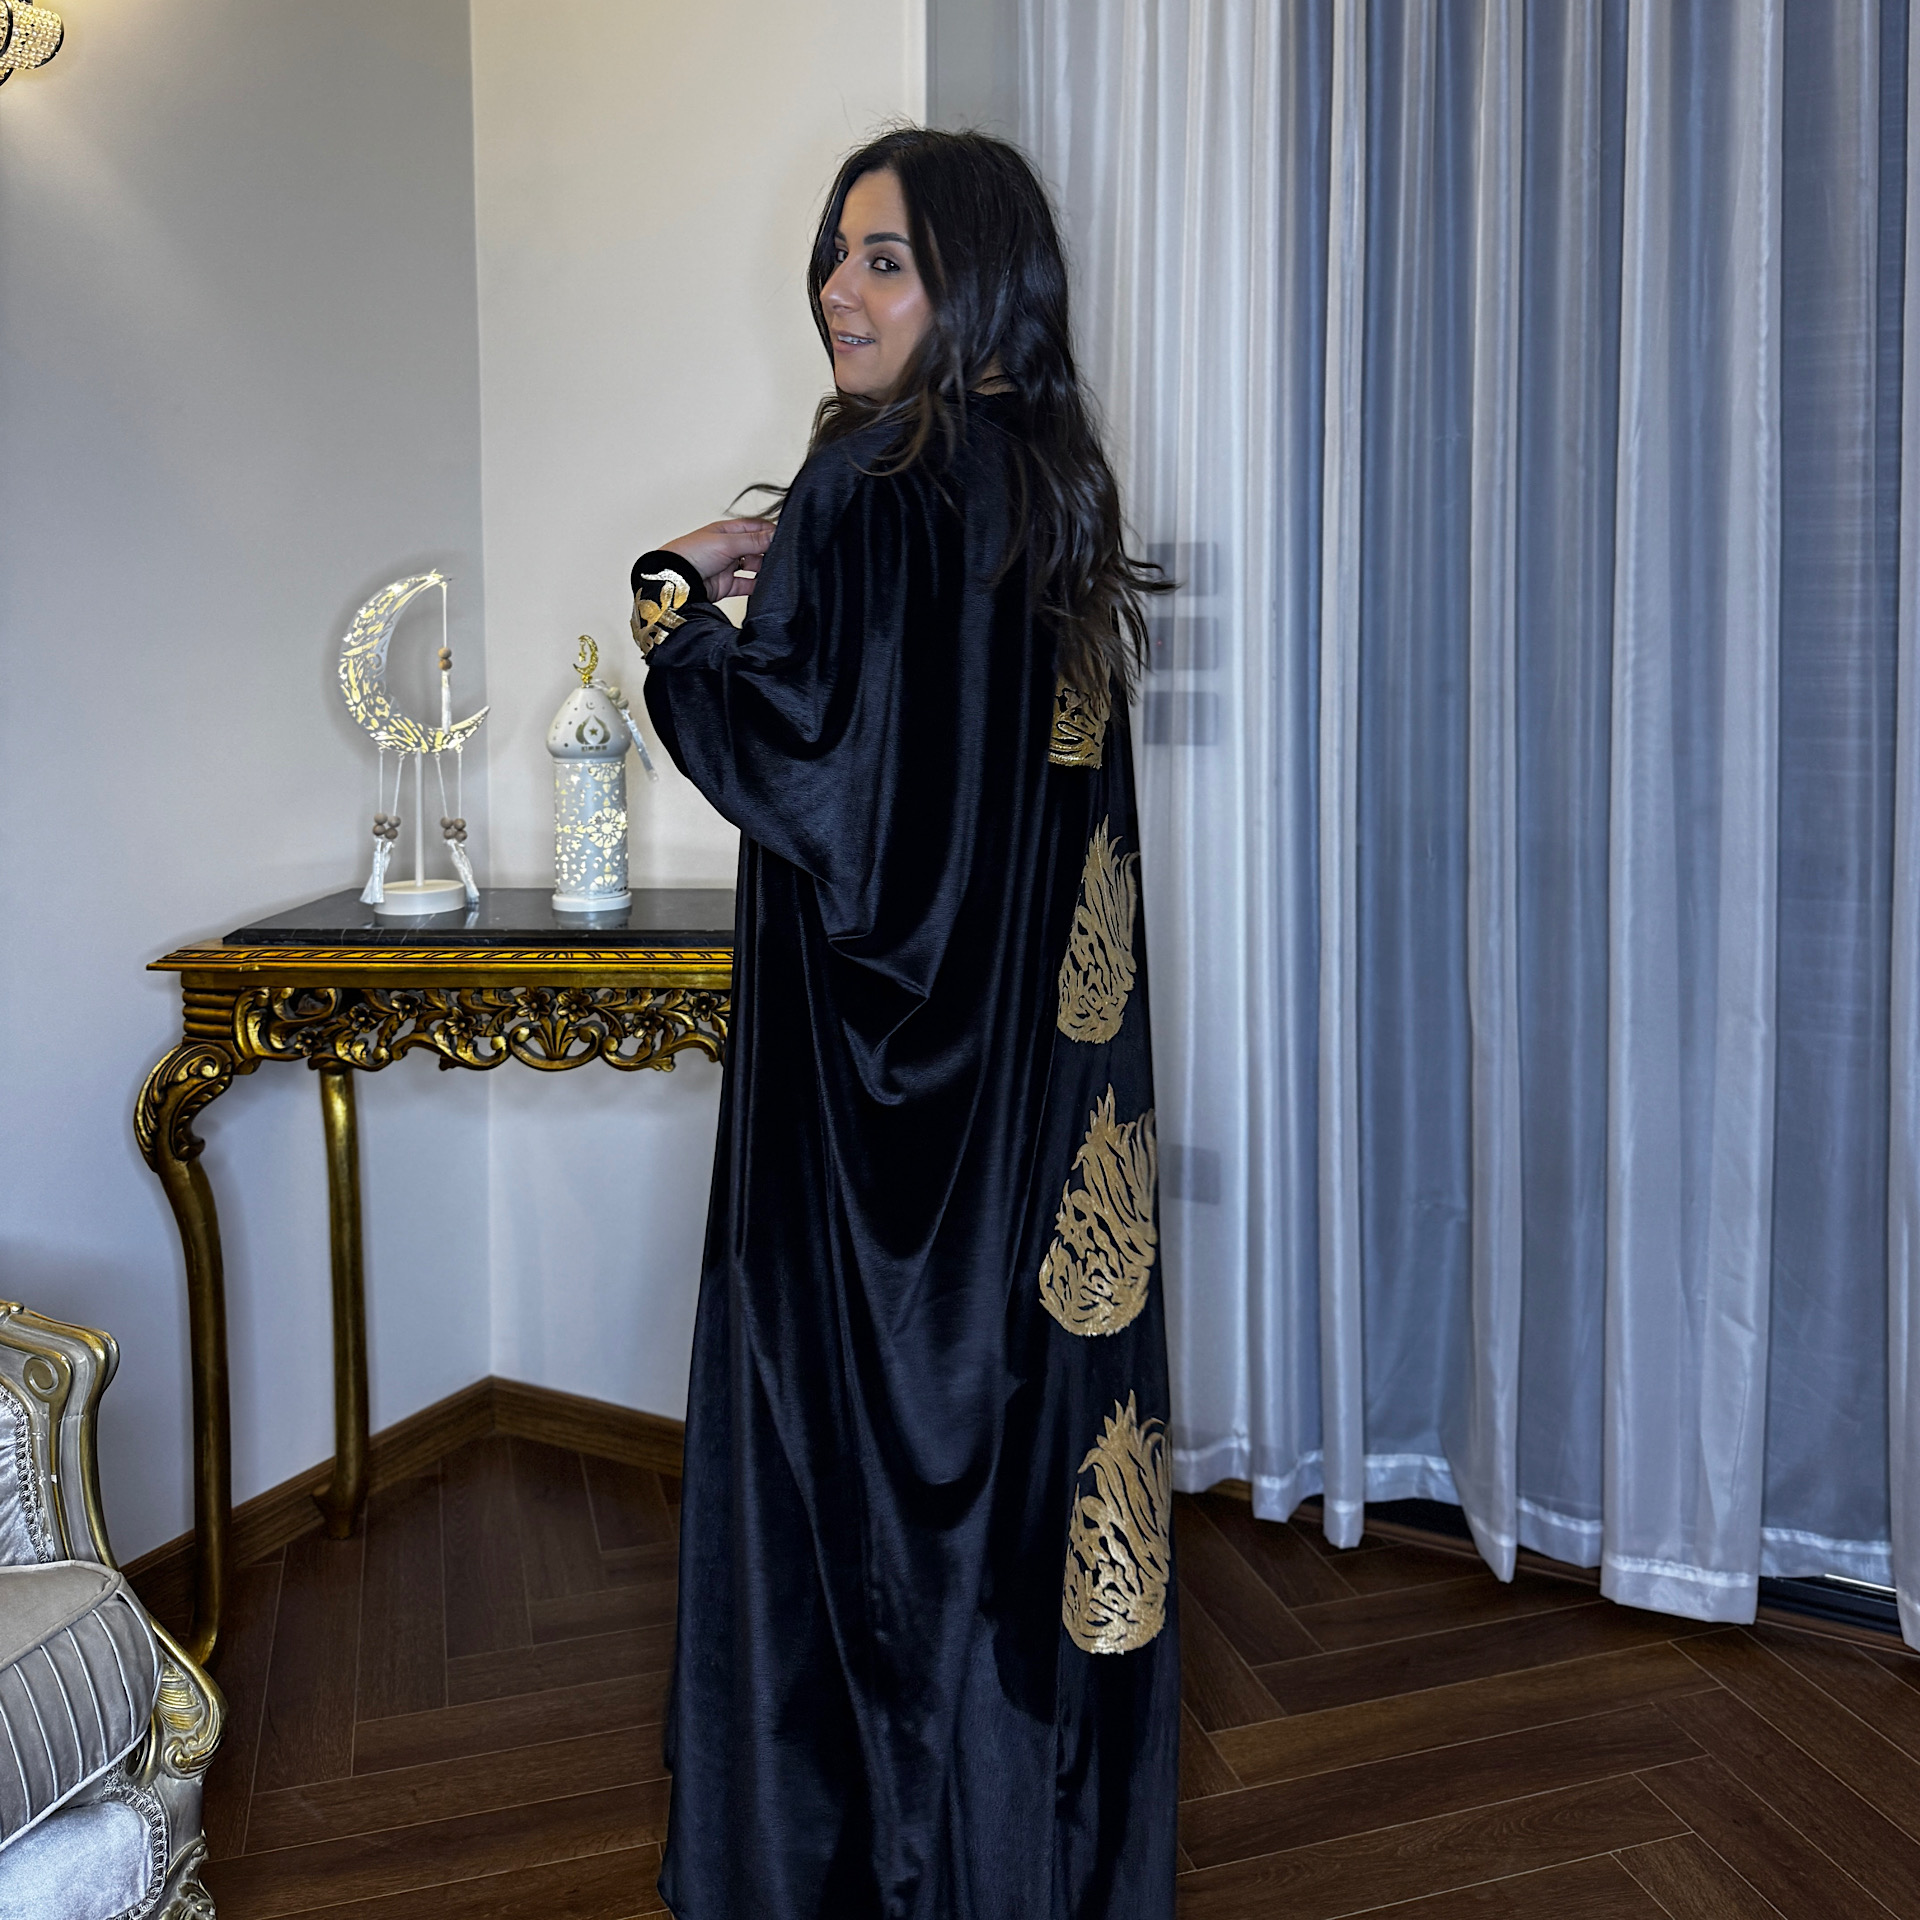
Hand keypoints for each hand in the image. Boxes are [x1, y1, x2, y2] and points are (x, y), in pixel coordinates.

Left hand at [659, 518, 774, 601]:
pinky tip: (765, 586)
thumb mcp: (727, 542)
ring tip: (774, 572)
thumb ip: (753, 541)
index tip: (784, 538)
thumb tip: (776, 536)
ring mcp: (728, 566)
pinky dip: (756, 586)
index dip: (770, 531)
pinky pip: (747, 585)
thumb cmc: (691, 554)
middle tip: (781, 557)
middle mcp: (728, 547)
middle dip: (769, 552)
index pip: (755, 527)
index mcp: (727, 531)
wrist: (675, 580)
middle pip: (756, 548)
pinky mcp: (727, 585)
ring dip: (764, 570)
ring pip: (753, 567)